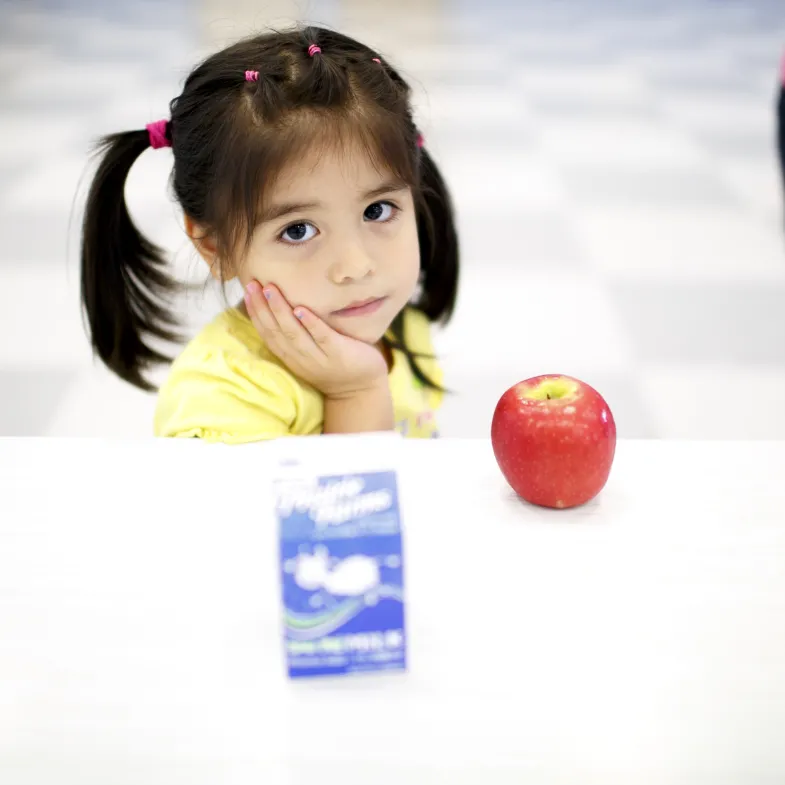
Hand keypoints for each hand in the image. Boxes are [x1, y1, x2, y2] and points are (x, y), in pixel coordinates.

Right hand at [244, 281, 388, 398]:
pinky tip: (301, 309)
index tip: (247, 290)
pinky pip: (322, 338)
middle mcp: (300, 358)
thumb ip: (297, 334)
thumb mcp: (310, 353)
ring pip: (294, 333)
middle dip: (262, 307)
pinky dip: (310, 324)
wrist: (361, 390)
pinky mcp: (339, 354)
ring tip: (270, 290)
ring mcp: (319, 358)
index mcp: (291, 357)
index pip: (267, 333)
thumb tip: (284, 304)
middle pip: (276, 331)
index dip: (255, 312)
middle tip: (253, 284)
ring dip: (280, 311)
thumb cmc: (336, 365)